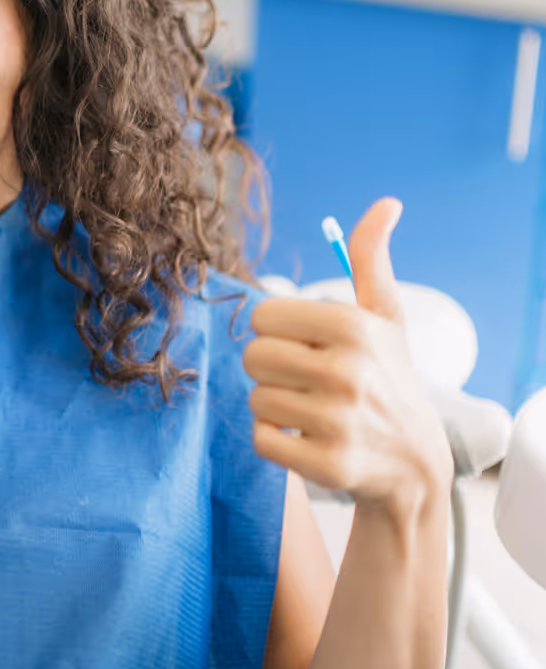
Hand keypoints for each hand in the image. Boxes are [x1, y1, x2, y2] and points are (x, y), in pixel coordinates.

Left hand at [243, 198, 453, 516]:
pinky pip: (261, 439)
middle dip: (274, 369)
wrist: (415, 463)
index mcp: (354, 327)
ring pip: (256, 398)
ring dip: (276, 406)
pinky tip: (308, 438)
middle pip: (254, 357)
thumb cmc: (388, 377)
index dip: (278, 332)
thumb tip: (386, 203)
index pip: (262, 317)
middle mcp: (348, 371)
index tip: (307, 345)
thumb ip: (370, 260)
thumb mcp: (385, 318)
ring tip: (313, 410)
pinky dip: (276, 440)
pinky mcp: (327, 464)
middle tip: (310, 381)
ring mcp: (338, 421)